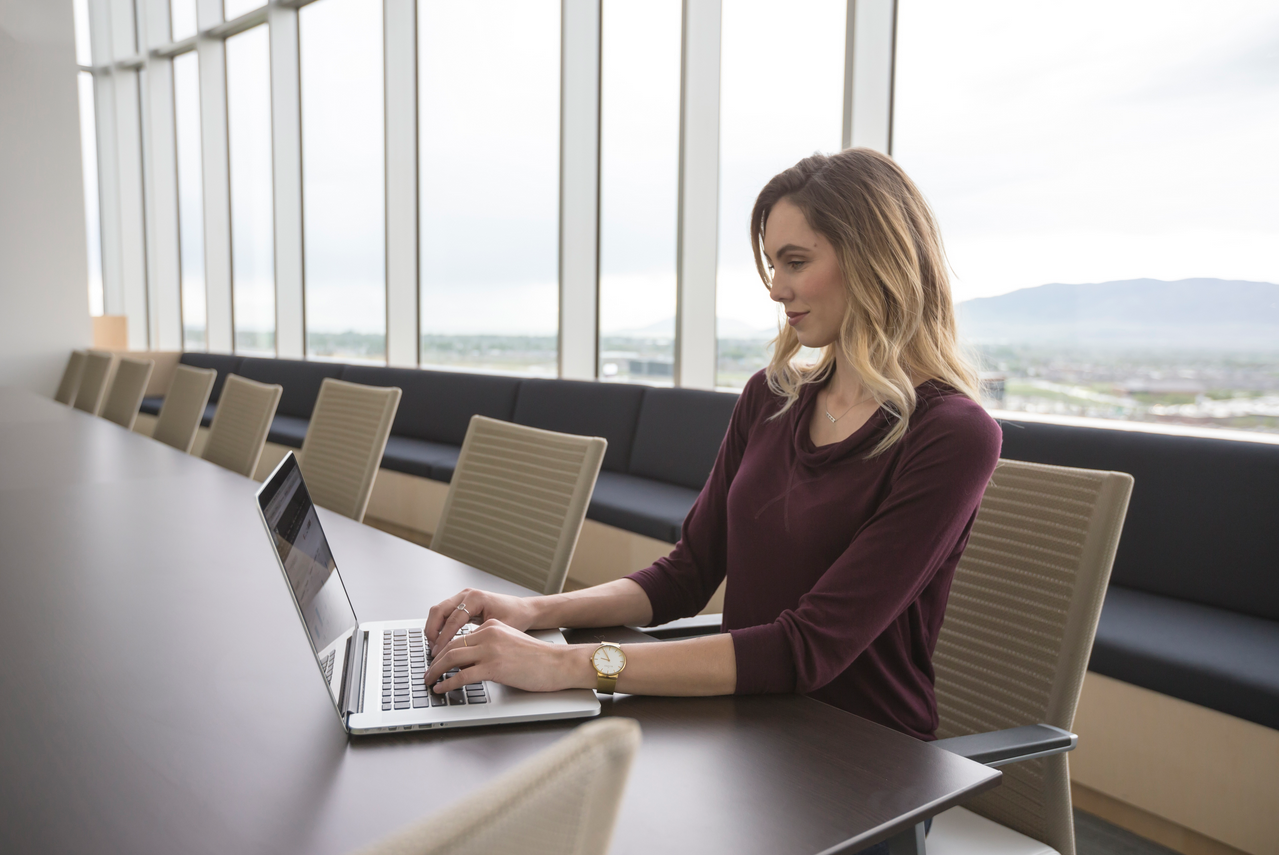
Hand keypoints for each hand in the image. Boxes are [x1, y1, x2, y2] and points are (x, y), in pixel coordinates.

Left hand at [423, 619, 589, 693]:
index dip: (442, 651)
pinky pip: (462, 676)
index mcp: (492, 627)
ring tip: (429, 682)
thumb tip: (468, 663)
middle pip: (451, 647)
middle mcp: (489, 634)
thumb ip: (490, 647)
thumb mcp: (510, 643)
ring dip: (436, 672)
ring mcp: (491, 650)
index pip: (459, 638)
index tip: (435, 661)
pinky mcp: (494, 667)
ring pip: (452, 659)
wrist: (558, 663)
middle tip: (426, 673)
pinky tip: (442, 689)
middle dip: (434, 662)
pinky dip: (448, 683)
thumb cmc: (538, 658)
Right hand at [425, 588, 538, 653]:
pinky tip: (440, 639)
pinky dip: (438, 625)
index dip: (443, 638)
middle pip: (439, 610)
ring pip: (438, 610)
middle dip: (432, 631)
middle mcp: (467, 594)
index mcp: (476, 598)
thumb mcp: (498, 630)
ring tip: (434, 646)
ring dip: (433, 628)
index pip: (453, 620)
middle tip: (432, 649)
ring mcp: (463, 596)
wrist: (524, 609)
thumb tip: (462, 658)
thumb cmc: (516, 617)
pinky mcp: (462, 602)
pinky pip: (444, 612)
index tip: (438, 653)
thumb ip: (479, 641)